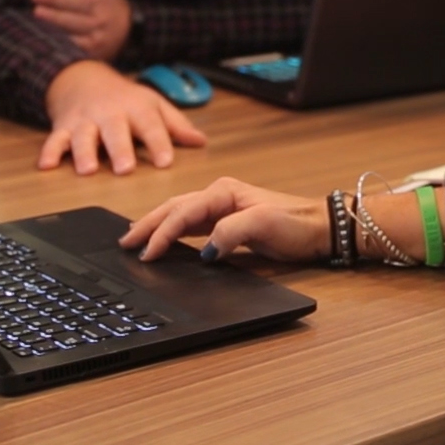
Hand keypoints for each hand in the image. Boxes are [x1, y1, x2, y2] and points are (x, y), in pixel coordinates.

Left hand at [33, 0, 130, 61]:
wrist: (128, 33)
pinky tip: (46, 34)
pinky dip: (58, 37)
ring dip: (54, 17)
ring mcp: (99, 30)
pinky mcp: (94, 48)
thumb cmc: (102, 6)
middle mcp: (103, 10)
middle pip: (78, 1)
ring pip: (74, 23)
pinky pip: (73, 43)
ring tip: (38, 11)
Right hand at [40, 60, 206, 174]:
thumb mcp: (153, 105)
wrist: (84, 78)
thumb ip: (175, 125)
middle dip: (119, 149)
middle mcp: (109, 113)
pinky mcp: (63, 126)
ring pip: (83, 135)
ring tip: (87, 170)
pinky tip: (46, 166)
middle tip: (125, 169)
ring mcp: (85, 120)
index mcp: (136, 108)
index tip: (166, 162)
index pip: (150, 125)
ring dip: (84, 152)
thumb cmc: (125, 98)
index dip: (159, 143)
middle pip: (115, 130)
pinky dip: (49, 151)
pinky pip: (54, 139)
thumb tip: (201, 142)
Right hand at [118, 177, 326, 262]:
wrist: (320, 228)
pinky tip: (165, 240)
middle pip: (174, 208)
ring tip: (135, 239)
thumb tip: (205, 250)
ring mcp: (222, 207)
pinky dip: (174, 232)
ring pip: (180, 215)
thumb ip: (230, 233)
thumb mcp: (264, 225)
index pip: (182, 212)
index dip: (161, 232)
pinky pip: (192, 225)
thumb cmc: (296, 223)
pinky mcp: (227, 222)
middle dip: (148, 224)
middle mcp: (219, 196)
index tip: (146, 253)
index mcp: (223, 191)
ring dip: (157, 226)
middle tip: (124, 242)